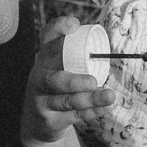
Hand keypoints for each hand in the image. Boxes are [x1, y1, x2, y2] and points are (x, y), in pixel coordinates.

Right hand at [23, 16, 112, 146]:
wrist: (37, 122)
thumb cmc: (56, 87)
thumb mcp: (58, 67)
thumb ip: (76, 54)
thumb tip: (106, 44)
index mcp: (45, 59)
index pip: (47, 39)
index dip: (58, 29)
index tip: (74, 25)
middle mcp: (40, 78)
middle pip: (54, 80)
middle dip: (74, 81)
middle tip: (94, 82)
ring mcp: (42, 101)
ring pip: (67, 101)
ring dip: (90, 99)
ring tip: (109, 96)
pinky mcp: (49, 120)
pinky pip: (73, 116)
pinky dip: (92, 112)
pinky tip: (105, 107)